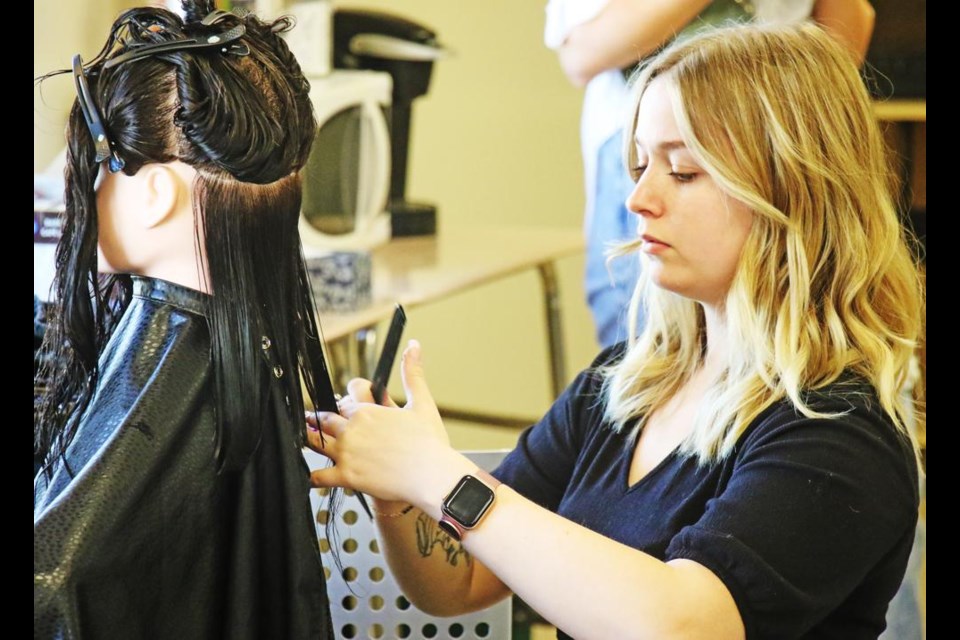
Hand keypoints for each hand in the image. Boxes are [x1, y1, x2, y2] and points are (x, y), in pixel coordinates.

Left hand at [306, 340, 469, 508]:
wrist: (432, 476)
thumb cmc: (430, 443)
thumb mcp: (422, 403)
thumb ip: (413, 374)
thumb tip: (413, 346)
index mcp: (368, 410)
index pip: (346, 398)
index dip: (346, 402)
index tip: (345, 407)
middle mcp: (352, 429)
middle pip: (326, 419)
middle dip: (323, 420)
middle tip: (317, 421)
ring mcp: (347, 452)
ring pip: (316, 442)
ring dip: (310, 440)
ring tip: (308, 440)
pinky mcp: (347, 476)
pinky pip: (320, 476)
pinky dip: (314, 476)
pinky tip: (313, 477)